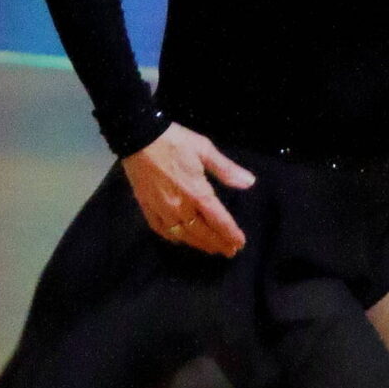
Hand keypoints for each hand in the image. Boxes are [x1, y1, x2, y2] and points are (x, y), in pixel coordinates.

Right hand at [124, 123, 254, 256]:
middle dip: (217, 243)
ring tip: (210, 249)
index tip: (239, 244)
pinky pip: (162, 230)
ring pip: (183, 235)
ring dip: (199, 244)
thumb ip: (226, 169)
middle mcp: (180, 207)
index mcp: (197, 193)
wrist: (138, 136)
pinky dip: (174, 238)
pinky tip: (180, 239)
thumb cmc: (174, 141)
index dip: (231, 234)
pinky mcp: (147, 207)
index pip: (219, 221)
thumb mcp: (204, 149)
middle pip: (202, 233)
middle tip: (228, 251)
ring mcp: (162, 210)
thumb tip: (250, 183)